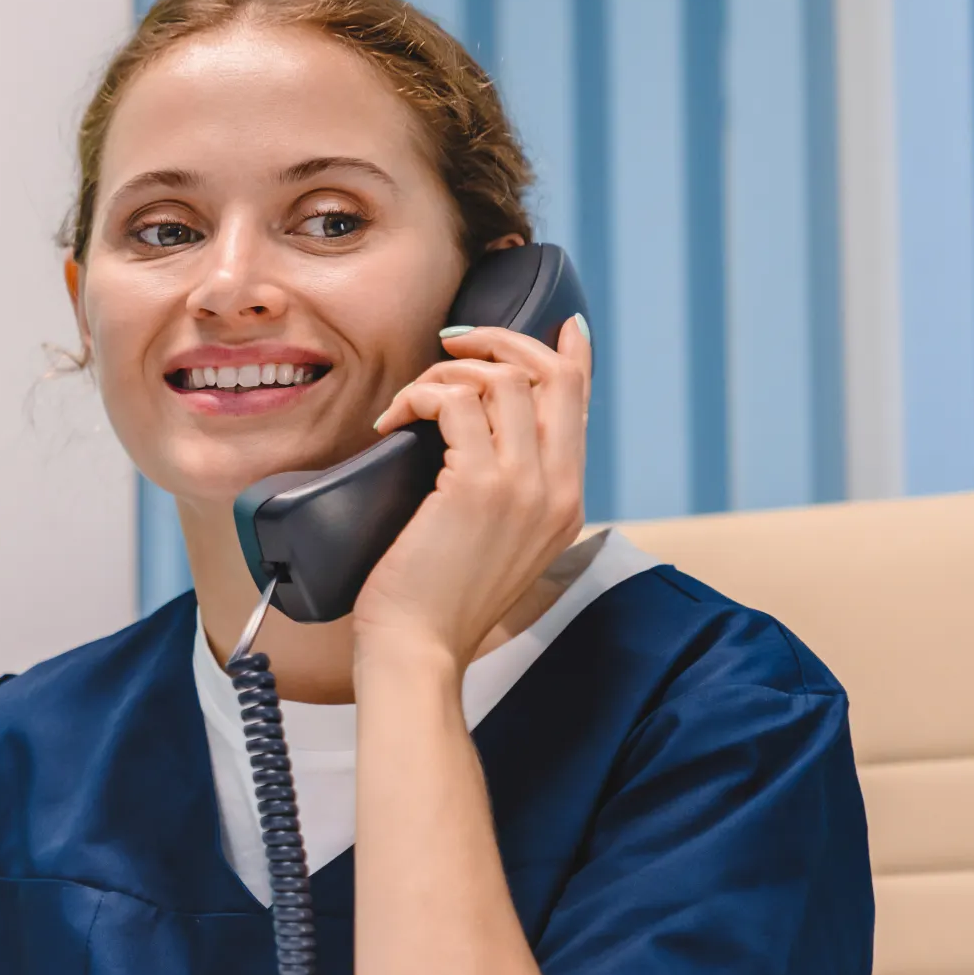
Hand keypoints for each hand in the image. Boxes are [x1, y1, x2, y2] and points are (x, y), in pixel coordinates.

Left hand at [353, 316, 589, 666]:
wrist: (418, 649)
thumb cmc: (436, 601)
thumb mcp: (493, 544)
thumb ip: (505, 492)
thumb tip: (476, 433)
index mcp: (566, 504)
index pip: (580, 406)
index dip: (569, 355)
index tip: (559, 325)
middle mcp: (557, 491)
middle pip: (551, 375)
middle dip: (501, 341)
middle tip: (453, 346)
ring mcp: (523, 487)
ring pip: (502, 380)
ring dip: (446, 374)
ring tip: (410, 402)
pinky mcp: (477, 486)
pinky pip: (456, 401)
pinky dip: (419, 396)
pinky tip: (394, 420)